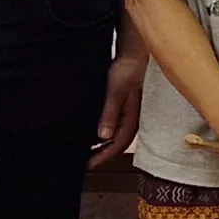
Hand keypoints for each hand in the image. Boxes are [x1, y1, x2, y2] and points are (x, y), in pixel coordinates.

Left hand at [90, 47, 145, 167]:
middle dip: (101, 154)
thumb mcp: (116, 91)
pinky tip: (93, 132)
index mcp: (132, 118)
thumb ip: (111, 113)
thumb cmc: (128, 69)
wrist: (135, 52)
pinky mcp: (124, 107)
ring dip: (101, 144)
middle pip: (116, 144)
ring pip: (115, 135)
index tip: (87, 165)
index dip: (102, 157)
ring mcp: (128, 114)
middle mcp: (132, 119)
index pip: (117, 145)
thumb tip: (102, 136)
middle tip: (84, 161)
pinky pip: (114, 125)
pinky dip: (103, 132)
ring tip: (85, 149)